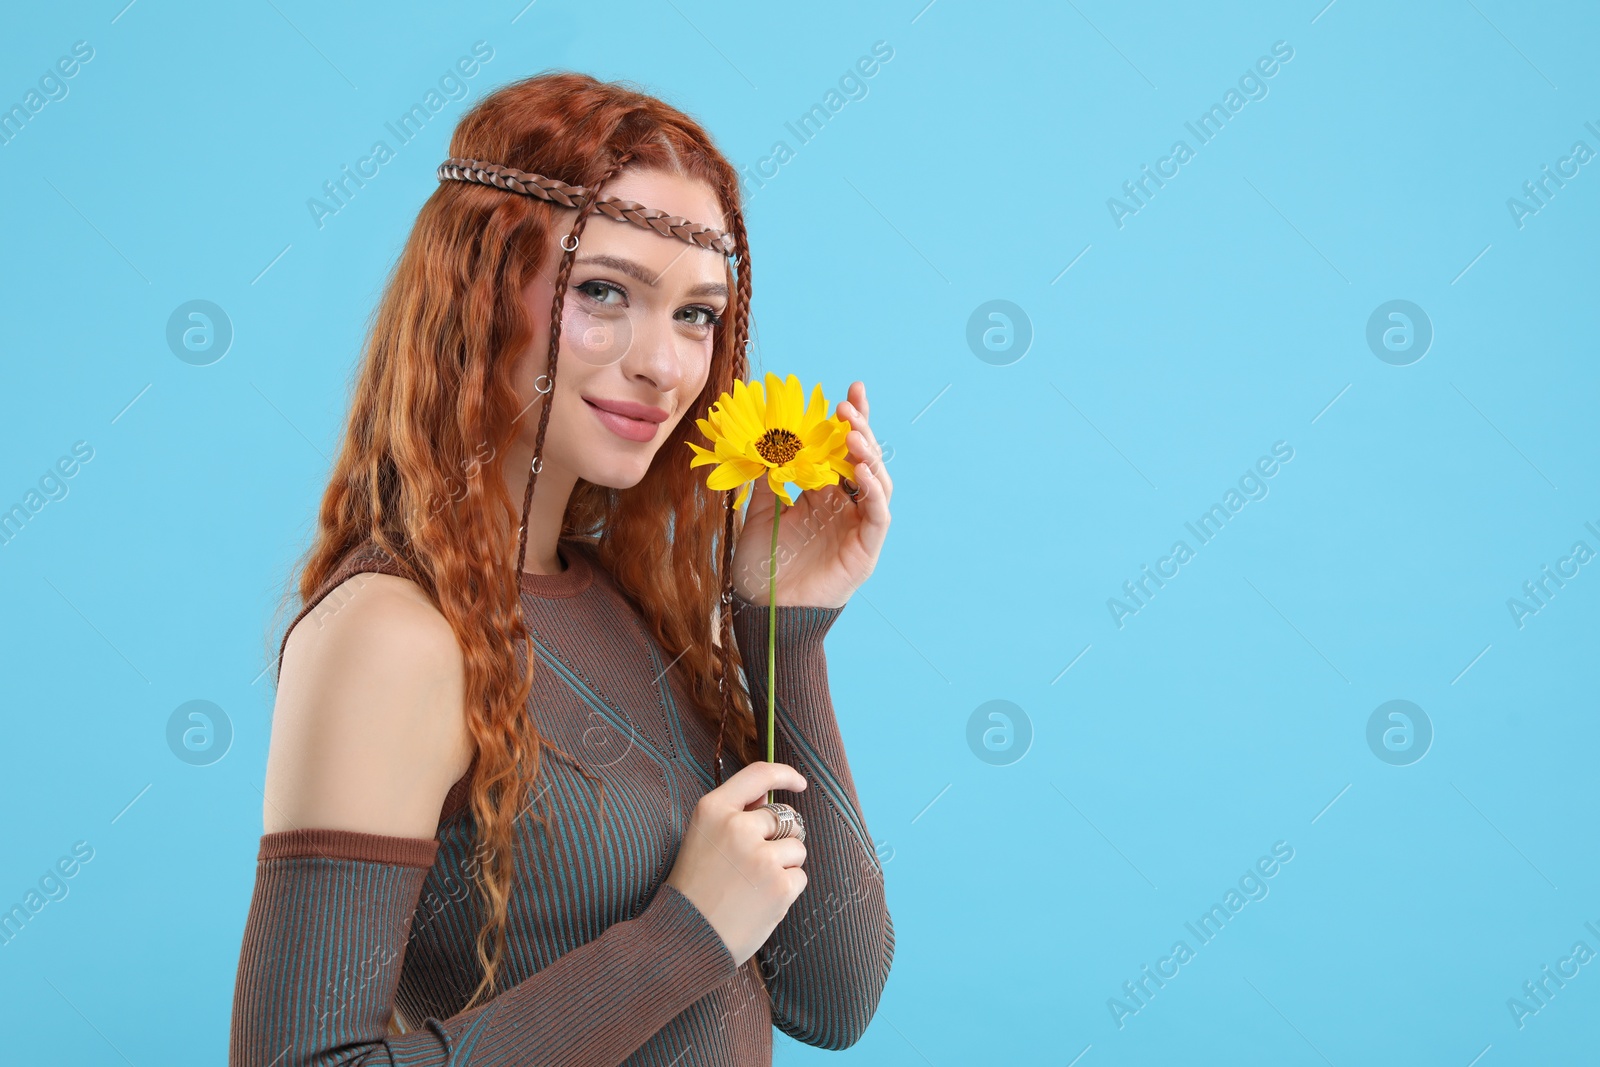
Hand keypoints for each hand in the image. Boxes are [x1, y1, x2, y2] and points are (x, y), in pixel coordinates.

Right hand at [665, 761, 807, 966]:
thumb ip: (735, 815)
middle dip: (779, 839)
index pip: (759, 774)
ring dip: (784, 866)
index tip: (799, 783)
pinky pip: (800, 876)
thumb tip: (769, 800)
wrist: (686, 938)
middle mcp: (738, 827)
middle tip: (754, 866)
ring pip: (797, 848)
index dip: (785, 775)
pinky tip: (760, 901)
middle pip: (785, 818)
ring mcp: (760, 856)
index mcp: (713, 809)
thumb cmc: (694, 889)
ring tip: (754, 886)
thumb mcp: (702, 838)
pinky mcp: (779, 885)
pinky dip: (787, 890)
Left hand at [730, 380, 892, 608]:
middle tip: (847, 405)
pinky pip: (877, 514)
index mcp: (820, 497)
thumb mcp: (759, 515)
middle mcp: (843, 508)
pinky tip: (862, 471)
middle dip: (859, 429)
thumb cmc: (762, 570)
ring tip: (852, 433)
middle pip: (862, 459)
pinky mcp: (865, 548)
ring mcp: (856, 527)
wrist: (764, 612)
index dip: (848, 422)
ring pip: (876, 481)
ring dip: (867, 455)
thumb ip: (768, 480)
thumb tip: (767, 442)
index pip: (839, 452)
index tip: (848, 391)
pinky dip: (873, 490)